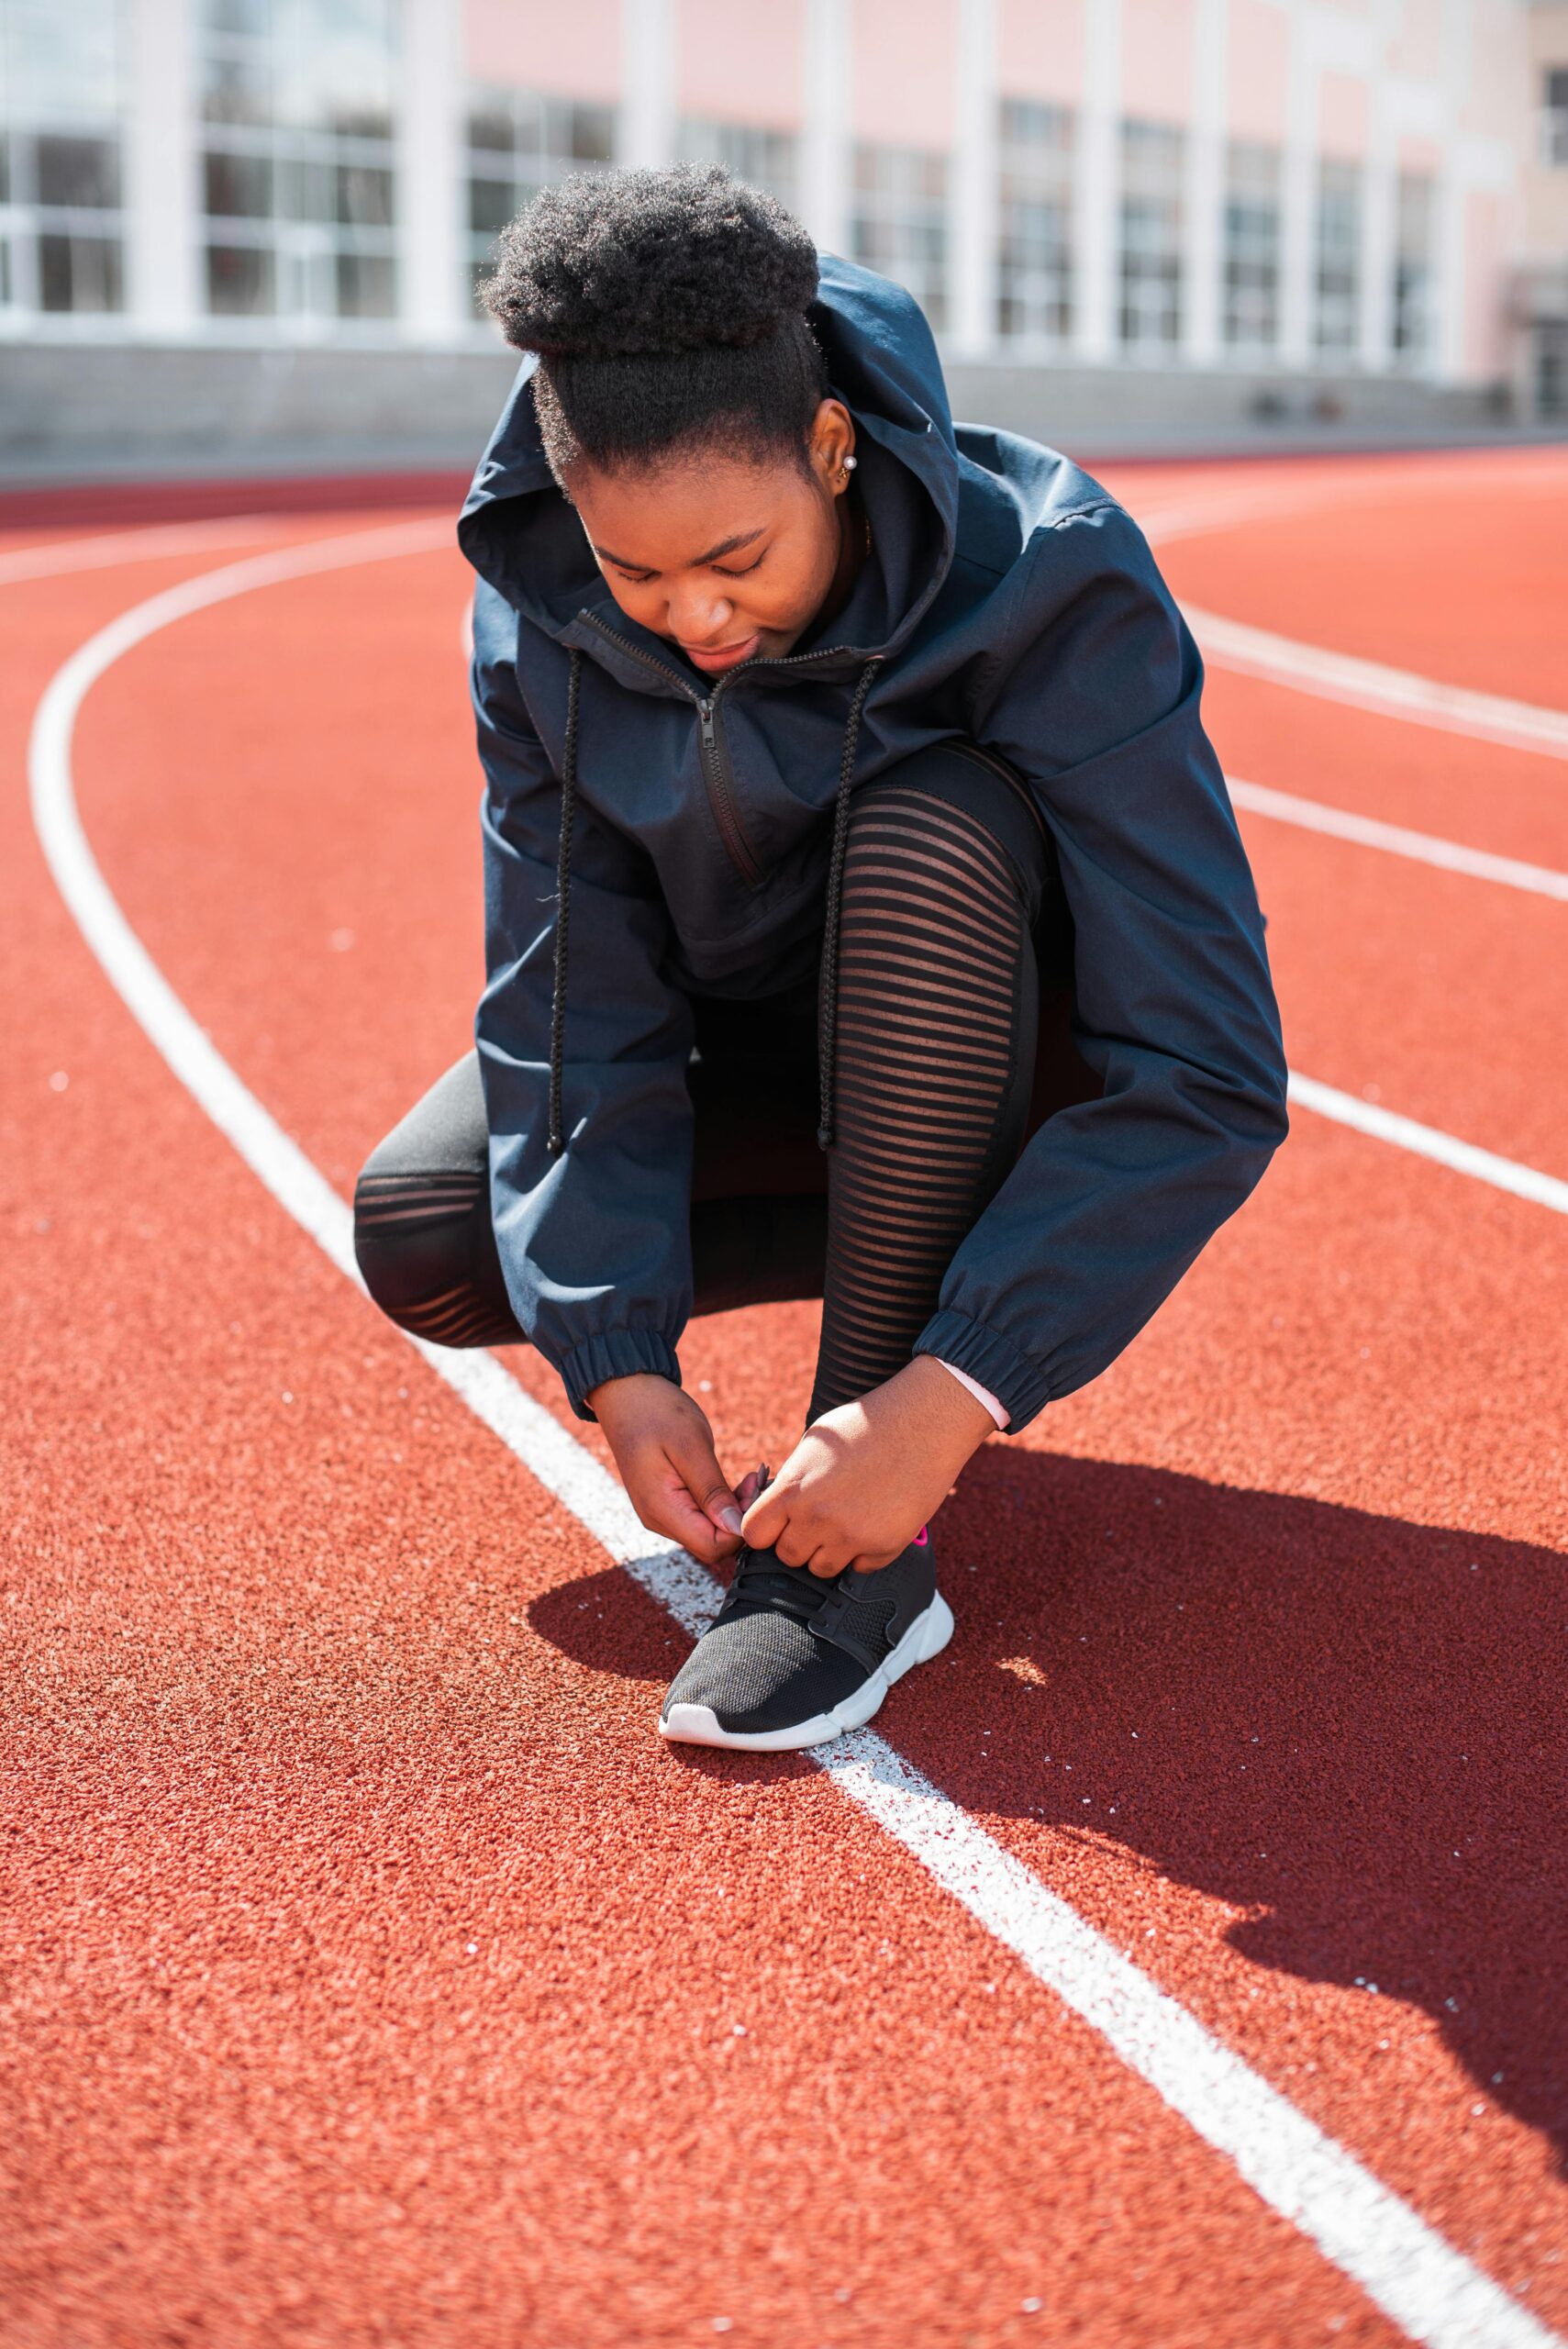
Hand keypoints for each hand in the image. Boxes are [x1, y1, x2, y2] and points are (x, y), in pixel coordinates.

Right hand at [587, 1372, 750, 1567]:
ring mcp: (661, 1513)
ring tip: (751, 1477)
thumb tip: (737, 1528)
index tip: (754, 1489)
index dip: (740, 1527)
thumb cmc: (656, 1411)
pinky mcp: (667, 1502)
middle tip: (757, 1480)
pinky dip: (723, 1504)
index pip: (712, 1546)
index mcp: (661, 1508)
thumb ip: (712, 1490)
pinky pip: (701, 1517)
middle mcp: (659, 1519)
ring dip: (734, 1510)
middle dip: (740, 1519)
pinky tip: (737, 1481)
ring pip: (709, 1531)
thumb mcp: (690, 1446)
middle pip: (712, 1543)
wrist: (626, 1393)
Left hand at [740, 1357, 995, 1577]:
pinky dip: (863, 1552)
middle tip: (817, 1519)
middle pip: (787, 1556)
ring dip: (828, 1551)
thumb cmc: (866, 1424)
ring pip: (821, 1568)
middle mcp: (818, 1519)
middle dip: (797, 1541)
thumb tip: (776, 1509)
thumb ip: (791, 1482)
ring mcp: (852, 1537)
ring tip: (845, 1521)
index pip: (753, 1534)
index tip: (777, 1521)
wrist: (922, 1423)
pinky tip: (873, 1521)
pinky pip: (860, 1567)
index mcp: (793, 1490)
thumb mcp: (813, 1445)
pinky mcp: (884, 1547)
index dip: (764, 1529)